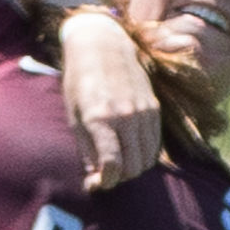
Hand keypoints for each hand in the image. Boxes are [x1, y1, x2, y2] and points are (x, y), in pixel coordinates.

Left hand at [59, 11, 162, 190]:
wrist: (102, 46)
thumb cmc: (80, 82)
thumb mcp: (74, 116)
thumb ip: (86, 150)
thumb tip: (96, 182)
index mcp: (100, 118)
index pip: (112, 166)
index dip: (105, 182)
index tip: (96, 183)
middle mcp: (126, 116)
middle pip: (133, 167)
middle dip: (118, 177)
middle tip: (104, 174)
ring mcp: (143, 112)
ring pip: (147, 159)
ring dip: (132, 168)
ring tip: (116, 162)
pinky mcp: (154, 108)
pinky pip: (155, 144)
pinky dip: (144, 154)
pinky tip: (129, 150)